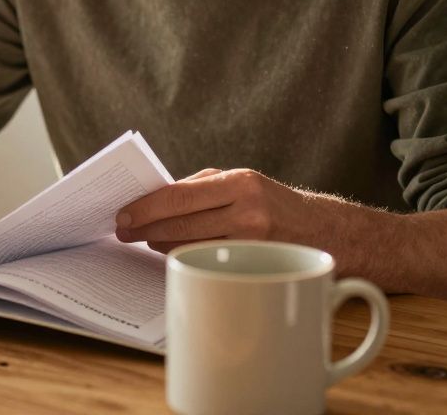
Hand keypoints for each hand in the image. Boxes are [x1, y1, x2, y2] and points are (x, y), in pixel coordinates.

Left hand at [115, 168, 317, 253]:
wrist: (323, 231)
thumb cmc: (271, 202)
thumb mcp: (241, 182)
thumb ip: (200, 187)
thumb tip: (153, 199)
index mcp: (240, 182)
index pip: (179, 195)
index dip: (146, 207)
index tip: (123, 214)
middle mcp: (247, 210)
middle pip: (180, 223)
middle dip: (146, 228)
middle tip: (124, 231)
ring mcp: (252, 242)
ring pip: (189, 245)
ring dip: (161, 243)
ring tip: (146, 239)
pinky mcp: (253, 264)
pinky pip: (206, 261)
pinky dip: (184, 255)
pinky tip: (172, 251)